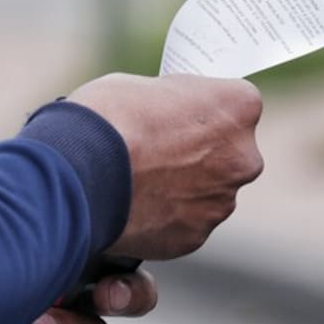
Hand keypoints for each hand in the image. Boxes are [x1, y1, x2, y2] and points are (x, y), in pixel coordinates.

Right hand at [68, 73, 263, 259]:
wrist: (80, 172)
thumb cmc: (110, 118)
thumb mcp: (148, 86)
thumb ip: (174, 104)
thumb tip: (170, 116)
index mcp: (239, 109)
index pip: (235, 106)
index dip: (202, 111)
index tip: (179, 117)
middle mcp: (243, 158)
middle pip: (229, 155)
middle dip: (201, 155)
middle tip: (159, 153)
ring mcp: (220, 202)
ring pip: (208, 194)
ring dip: (183, 189)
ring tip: (139, 182)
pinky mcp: (194, 236)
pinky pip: (184, 224)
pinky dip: (166, 218)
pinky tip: (135, 206)